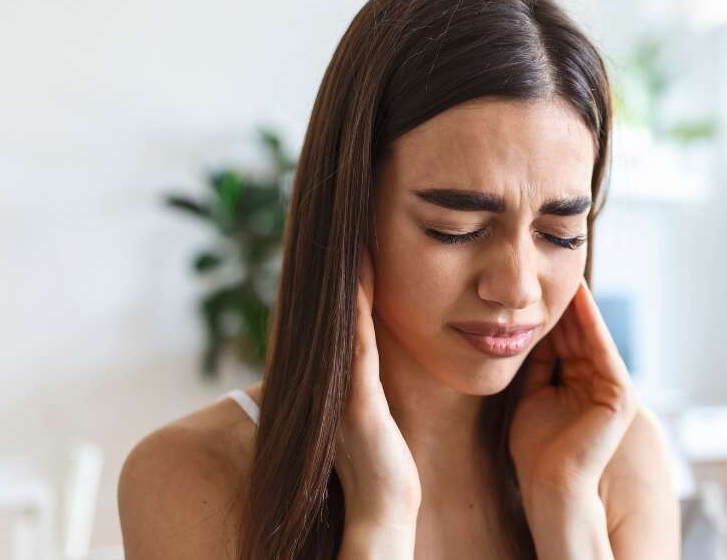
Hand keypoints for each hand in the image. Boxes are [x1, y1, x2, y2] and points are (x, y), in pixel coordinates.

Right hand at [333, 248, 421, 527]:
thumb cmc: (388, 469)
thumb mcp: (378, 413)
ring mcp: (343, 387)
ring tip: (354, 230)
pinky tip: (362, 276)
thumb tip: (381, 350)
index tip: (359, 233)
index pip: (348, 315)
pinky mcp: (356, 402)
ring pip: (346, 319)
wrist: (383, 512)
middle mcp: (337, 375)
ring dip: (349, 275)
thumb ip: (372, 381)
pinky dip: (357, 310)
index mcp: (347, 375)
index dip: (350, 274)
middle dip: (342, 264)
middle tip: (348, 215)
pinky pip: (358, 345)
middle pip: (338, 309)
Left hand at [509, 277, 637, 501]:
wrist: (548, 482)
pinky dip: (591, 324)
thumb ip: (536, 365)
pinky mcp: (620, 396)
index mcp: (576, 383)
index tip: (538, 282)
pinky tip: (580, 299)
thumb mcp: (530, 394)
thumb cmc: (534, 447)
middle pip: (577, 333)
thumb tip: (528, 329)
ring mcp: (611, 388)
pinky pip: (603, 350)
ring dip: (579, 306)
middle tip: (554, 264)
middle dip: (565, 301)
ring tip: (568, 272)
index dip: (551, 311)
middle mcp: (596, 382)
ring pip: (591, 337)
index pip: (563, 339)